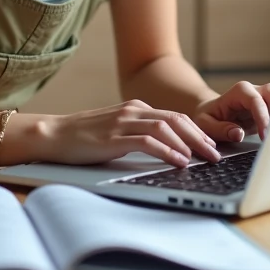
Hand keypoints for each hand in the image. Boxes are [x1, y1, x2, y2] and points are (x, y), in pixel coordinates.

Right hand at [42, 100, 223, 167]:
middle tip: (216, 153)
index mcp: (136, 107)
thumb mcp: (117, 130)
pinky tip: (178, 161)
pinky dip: (168, 150)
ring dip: (188, 143)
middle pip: (177, 119)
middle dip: (200, 137)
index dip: (197, 130)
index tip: (211, 145)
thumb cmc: (84, 137)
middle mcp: (133, 110)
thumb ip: (139, 133)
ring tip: (202, 158)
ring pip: (166, 127)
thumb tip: (167, 148)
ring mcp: (123, 122)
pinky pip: (148, 141)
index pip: (175, 116)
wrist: (54, 134)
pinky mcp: (114, 137)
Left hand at [193, 81, 269, 142]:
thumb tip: (238, 134)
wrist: (211, 114)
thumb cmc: (208, 117)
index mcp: (238, 92)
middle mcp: (253, 92)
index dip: (262, 117)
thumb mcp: (206, 124)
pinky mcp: (268, 110)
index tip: (265, 135)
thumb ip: (220, 129)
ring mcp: (262, 99)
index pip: (255, 101)